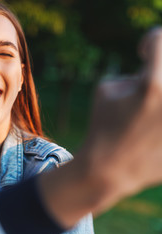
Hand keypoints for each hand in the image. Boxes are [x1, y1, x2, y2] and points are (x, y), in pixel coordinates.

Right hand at [37, 27, 161, 228]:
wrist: (110, 169)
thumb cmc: (102, 126)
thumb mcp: (106, 90)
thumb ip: (134, 72)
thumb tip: (151, 70)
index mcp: (152, 85)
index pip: (160, 39)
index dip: (149, 41)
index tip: (142, 52)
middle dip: (157, 69)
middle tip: (148, 82)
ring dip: (159, 91)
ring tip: (148, 107)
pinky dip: (158, 117)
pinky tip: (151, 123)